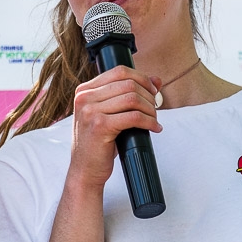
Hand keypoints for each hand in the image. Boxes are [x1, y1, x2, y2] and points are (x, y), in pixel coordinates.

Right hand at [69, 65, 160, 187]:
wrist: (85, 170)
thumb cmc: (98, 143)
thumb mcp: (111, 114)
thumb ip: (129, 94)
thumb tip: (156, 80)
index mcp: (85, 90)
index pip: (119, 71)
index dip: (141, 78)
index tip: (152, 91)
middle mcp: (84, 97)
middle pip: (128, 84)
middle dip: (148, 96)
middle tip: (155, 109)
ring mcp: (90, 111)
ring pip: (132, 99)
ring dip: (150, 109)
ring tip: (154, 120)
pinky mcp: (99, 126)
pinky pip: (133, 117)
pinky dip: (149, 122)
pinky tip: (153, 128)